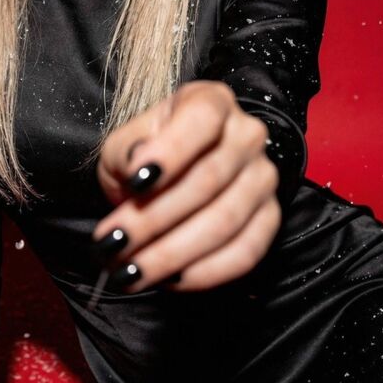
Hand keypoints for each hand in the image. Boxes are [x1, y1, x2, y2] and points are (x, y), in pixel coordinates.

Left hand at [93, 81, 280, 291]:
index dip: (170, 152)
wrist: (175, 174)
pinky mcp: (270, 217)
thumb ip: (126, 152)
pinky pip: (246, 252)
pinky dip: (204, 272)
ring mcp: (263, 177)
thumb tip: (136, 167)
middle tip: (113, 244)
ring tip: (130, 271)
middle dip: (154, 219)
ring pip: (225, 221)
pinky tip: (169, 280)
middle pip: (207, 180)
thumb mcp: (124, 144)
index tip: (135, 182)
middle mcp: (247, 135)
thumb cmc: (146, 154)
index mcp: (212, 101)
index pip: (201, 120)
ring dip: (172, 253)